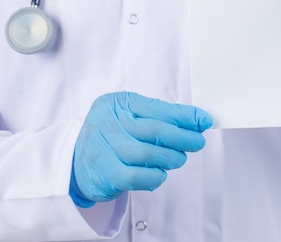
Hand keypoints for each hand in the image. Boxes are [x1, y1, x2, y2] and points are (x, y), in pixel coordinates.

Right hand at [69, 92, 212, 206]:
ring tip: (178, 158)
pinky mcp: (104, 174)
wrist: (76, 160)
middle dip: (183, 137)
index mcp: (117, 103)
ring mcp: (103, 149)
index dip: (184, 116)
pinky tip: (160, 174)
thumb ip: (160, 116)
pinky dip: (155, 176)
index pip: (157, 108)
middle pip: (155, 130)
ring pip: (148, 154)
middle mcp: (108, 123)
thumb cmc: (112, 135)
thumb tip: (197, 120)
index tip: (203, 120)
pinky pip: (136, 177)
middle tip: (197, 142)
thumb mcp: (130, 115)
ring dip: (171, 158)